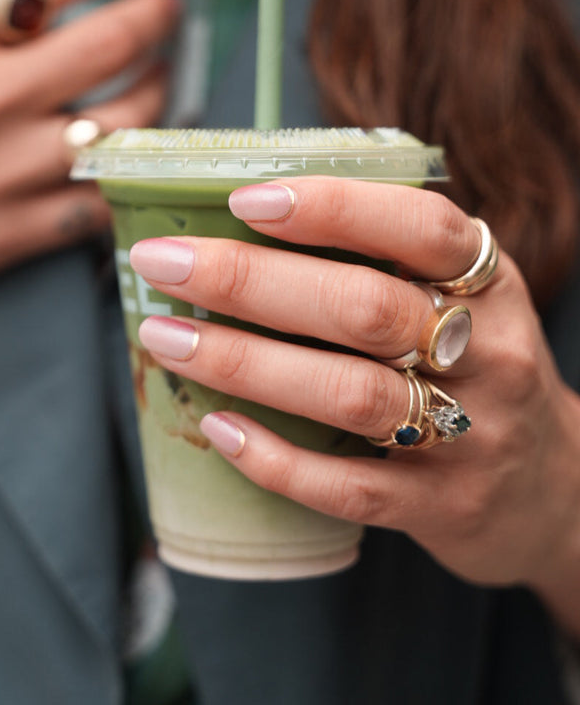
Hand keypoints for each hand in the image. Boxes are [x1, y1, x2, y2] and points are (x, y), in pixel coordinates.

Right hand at [0, 0, 178, 331]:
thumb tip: (30, 0)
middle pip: (108, 45)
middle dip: (155, 18)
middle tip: (168, 13)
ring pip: (122, 128)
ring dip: (159, 97)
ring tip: (161, 83)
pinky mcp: (7, 234)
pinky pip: (97, 204)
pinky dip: (124, 178)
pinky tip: (133, 160)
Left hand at [130, 177, 579, 632]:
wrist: (551, 487)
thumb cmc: (475, 368)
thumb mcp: (461, 299)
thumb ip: (385, 261)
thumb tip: (247, 218)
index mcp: (487, 282)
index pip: (420, 228)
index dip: (333, 207)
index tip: (244, 199)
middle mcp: (486, 352)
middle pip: (363, 308)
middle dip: (250, 281)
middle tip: (163, 264)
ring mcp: (469, 435)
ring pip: (349, 392)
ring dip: (244, 362)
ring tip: (165, 337)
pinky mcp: (441, 505)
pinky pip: (349, 486)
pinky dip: (275, 458)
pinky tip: (217, 427)